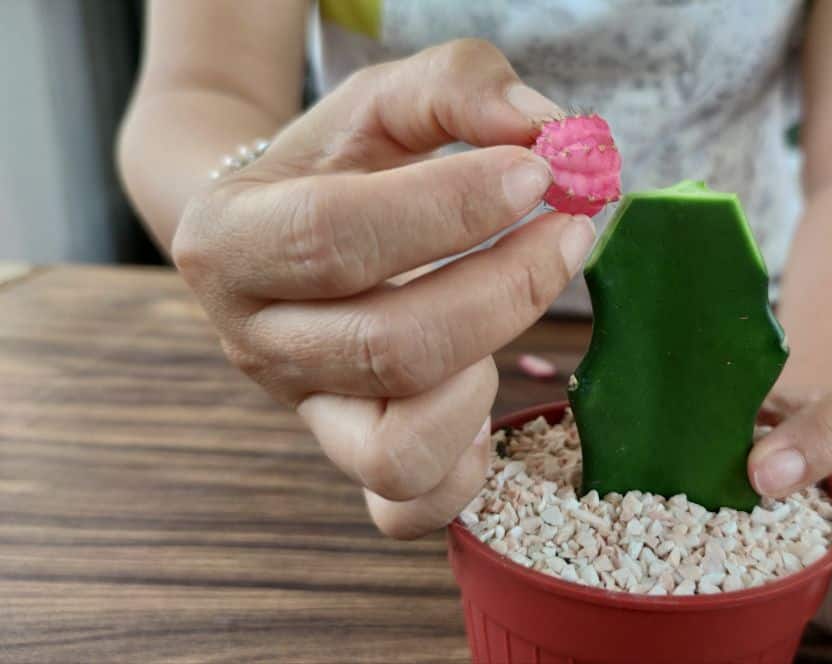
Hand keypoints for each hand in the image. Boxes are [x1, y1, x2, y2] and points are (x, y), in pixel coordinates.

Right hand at [173, 39, 593, 538]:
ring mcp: (303, 411)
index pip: (336, 236)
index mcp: (232, 239)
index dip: (449, 210)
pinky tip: (487, 399)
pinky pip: (405, 507)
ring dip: (480, 382)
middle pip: (386, 347)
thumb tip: (546, 133)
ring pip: (394, 451)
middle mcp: (256, 340)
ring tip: (505, 319)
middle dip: (504, 291)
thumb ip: (461, 88)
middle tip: (571, 233)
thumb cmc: (339, 161)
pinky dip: (465, 471)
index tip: (538, 174)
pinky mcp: (347, 455)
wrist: (278, 229)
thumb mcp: (382, 99)